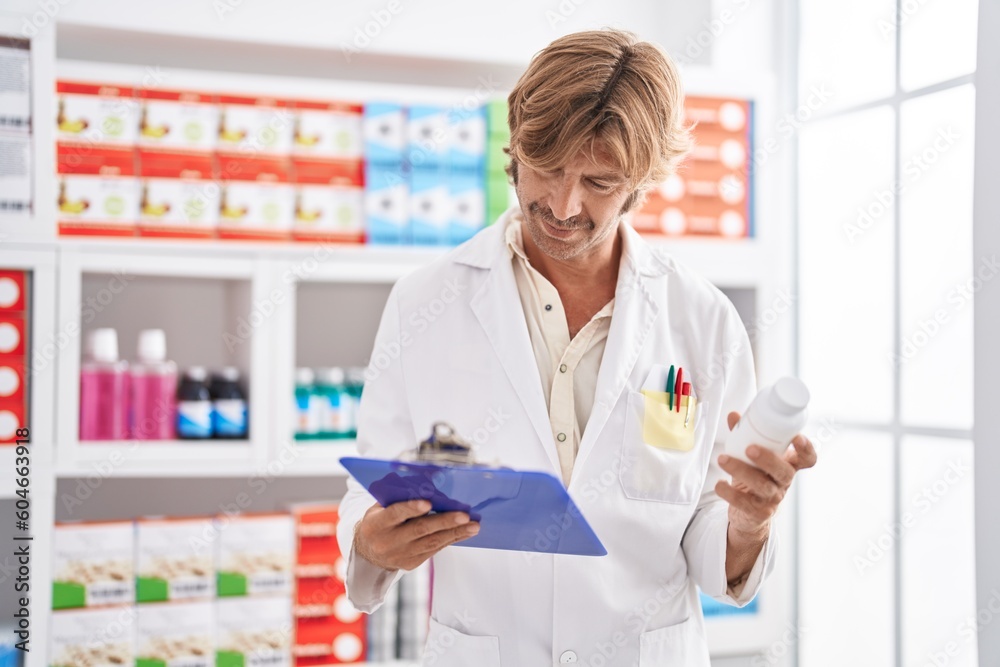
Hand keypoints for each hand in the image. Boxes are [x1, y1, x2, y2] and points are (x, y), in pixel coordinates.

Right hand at [353, 500, 479, 571]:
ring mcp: (400, 555)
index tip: (428, 503)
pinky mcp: (411, 564)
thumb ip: (399, 496)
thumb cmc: (379, 520)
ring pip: (431, 543)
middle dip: (444, 522)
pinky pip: (434, 550)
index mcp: (376, 524)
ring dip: (455, 533)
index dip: (411, 508)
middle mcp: (388, 542)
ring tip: (474, 526)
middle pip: (419, 530)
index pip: (395, 514)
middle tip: (464, 516)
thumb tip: (428, 481)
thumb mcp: (380, 507)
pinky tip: (464, 532)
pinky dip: (450, 540)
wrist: (368, 553)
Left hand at [715, 411, 817, 536]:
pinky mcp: (758, 513)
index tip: (797, 437)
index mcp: (787, 465)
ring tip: (722, 459)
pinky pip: (744, 503)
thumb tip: (734, 415)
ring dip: (740, 470)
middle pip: (783, 472)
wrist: (748, 513)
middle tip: (750, 448)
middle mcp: (783, 482)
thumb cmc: (753, 476)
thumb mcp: (751, 457)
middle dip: (768, 459)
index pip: (807, 460)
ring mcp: (772, 499)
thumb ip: (744, 435)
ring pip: (762, 486)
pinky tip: (719, 484)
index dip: (806, 449)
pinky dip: (729, 492)